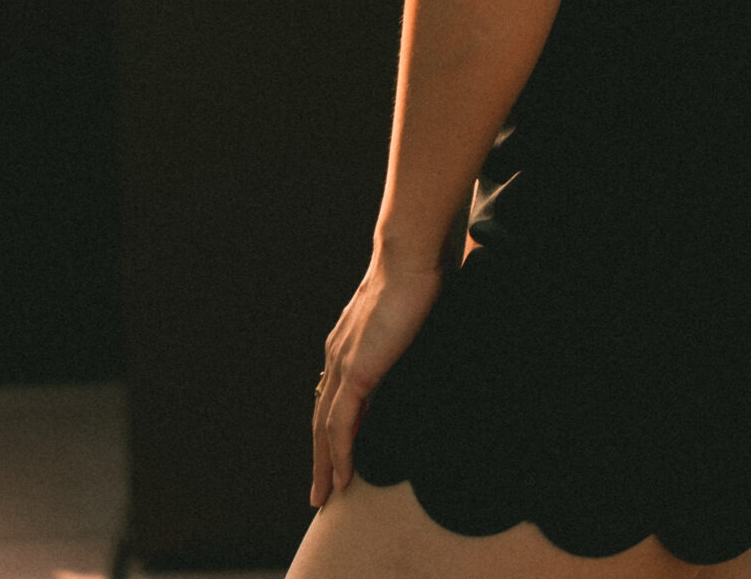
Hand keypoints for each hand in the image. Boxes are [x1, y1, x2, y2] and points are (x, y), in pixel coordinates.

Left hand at [311, 255, 443, 506]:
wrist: (410, 254)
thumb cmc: (420, 272)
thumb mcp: (413, 314)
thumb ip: (412, 333)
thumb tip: (429, 338)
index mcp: (348, 342)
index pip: (334, 394)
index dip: (333, 427)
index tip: (336, 454)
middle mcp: (337, 355)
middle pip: (321, 417)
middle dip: (320, 456)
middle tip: (321, 491)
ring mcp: (343, 363)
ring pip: (325, 427)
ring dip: (325, 464)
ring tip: (327, 495)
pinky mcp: (356, 371)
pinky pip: (340, 424)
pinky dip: (340, 454)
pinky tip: (344, 477)